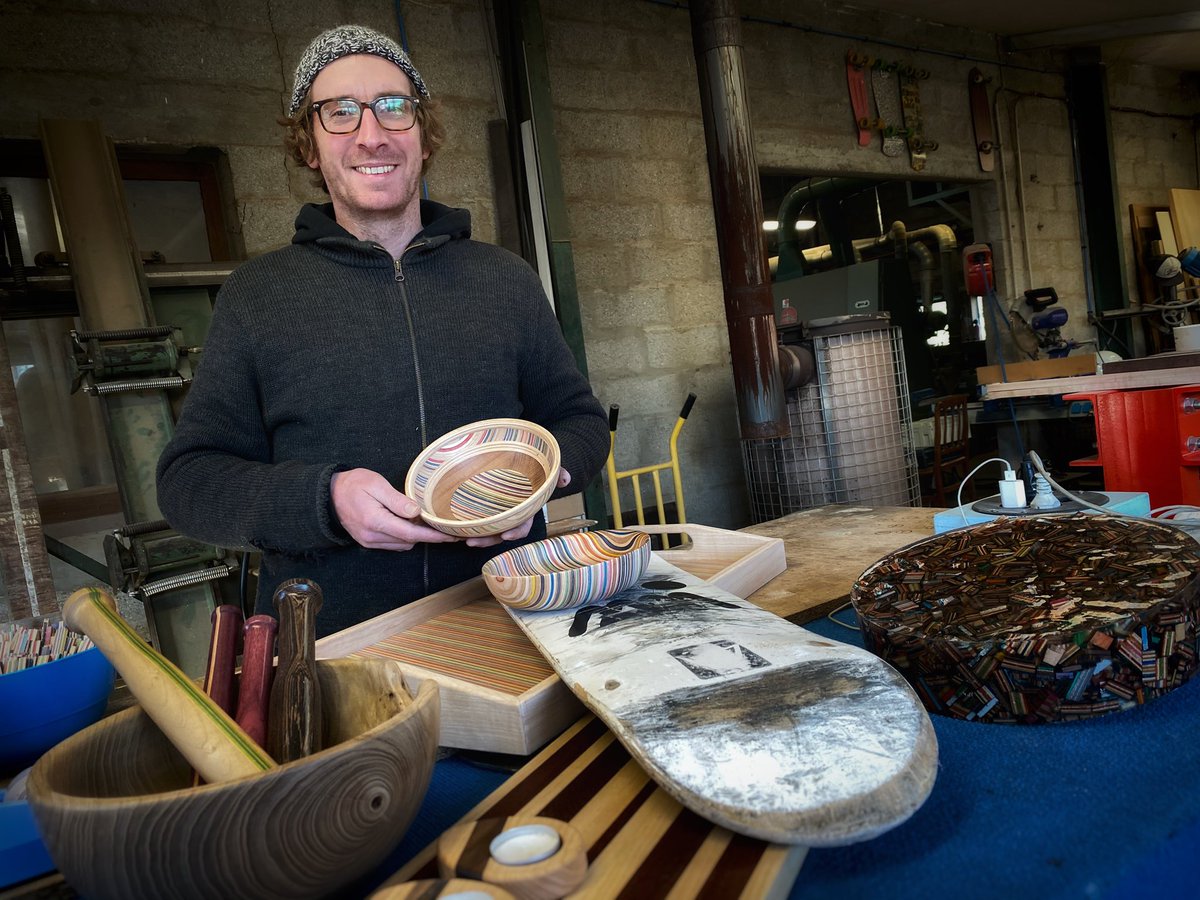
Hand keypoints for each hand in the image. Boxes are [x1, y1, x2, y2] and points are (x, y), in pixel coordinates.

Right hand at [331, 468, 458, 550]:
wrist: (328, 495)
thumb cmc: (353, 485)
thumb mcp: (376, 484)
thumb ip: (397, 500)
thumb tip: (417, 512)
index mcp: (375, 521)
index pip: (410, 533)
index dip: (432, 536)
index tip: (450, 536)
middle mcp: (373, 537)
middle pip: (409, 541)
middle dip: (426, 534)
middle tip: (440, 521)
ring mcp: (369, 542)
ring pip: (402, 544)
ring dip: (414, 535)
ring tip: (422, 519)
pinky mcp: (368, 542)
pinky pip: (393, 544)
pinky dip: (404, 536)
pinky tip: (407, 522)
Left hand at [465, 468, 571, 548]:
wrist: (525, 462)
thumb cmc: (535, 469)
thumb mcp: (546, 469)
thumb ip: (556, 472)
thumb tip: (565, 478)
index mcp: (525, 509)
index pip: (522, 525)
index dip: (515, 532)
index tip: (507, 536)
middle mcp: (510, 514)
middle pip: (499, 532)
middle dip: (487, 539)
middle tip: (472, 542)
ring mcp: (496, 512)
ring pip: (485, 529)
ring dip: (473, 535)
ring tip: (458, 538)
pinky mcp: (481, 506)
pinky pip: (473, 518)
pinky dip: (463, 523)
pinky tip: (452, 525)